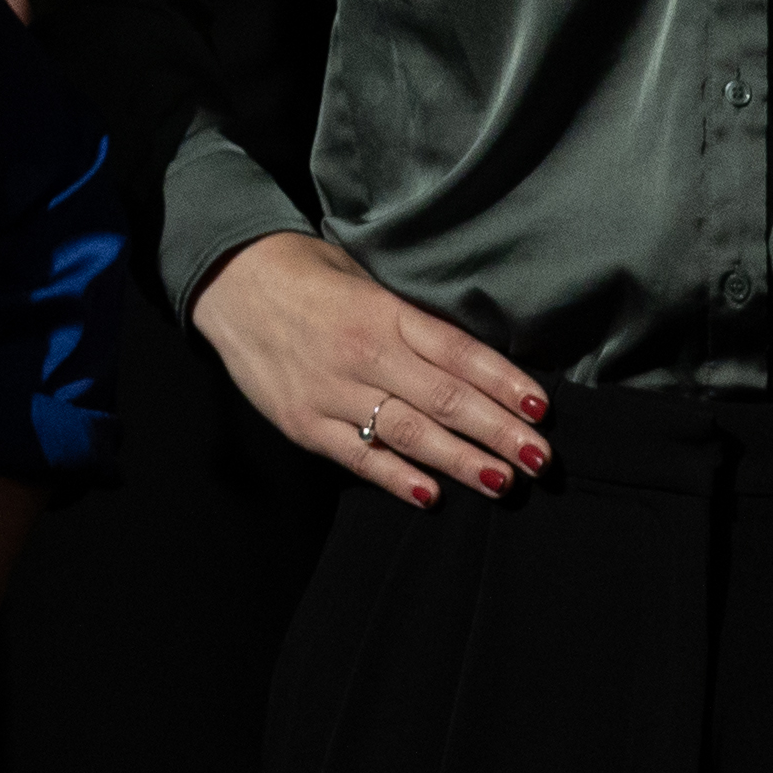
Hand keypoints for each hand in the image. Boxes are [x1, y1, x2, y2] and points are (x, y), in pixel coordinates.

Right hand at [187, 231, 550, 507]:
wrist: (230, 281)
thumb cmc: (312, 277)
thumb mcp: (367, 280)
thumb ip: (413, 321)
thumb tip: (476, 362)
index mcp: (383, 311)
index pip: (458, 352)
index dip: (503, 381)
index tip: (541, 408)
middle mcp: (361, 352)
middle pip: (445, 398)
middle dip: (499, 432)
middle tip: (541, 459)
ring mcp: (330, 390)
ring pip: (408, 432)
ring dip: (460, 460)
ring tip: (503, 482)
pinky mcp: (302, 421)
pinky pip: (356, 455)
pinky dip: (394, 477)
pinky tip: (429, 494)